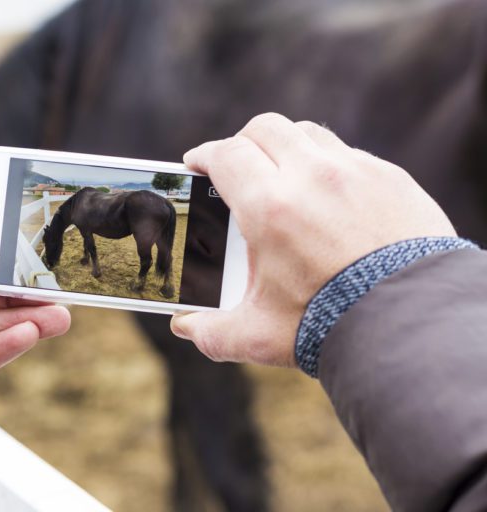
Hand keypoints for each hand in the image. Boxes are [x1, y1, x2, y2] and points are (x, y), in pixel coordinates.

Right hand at [171, 113, 454, 366]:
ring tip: (281, 174)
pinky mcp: (391, 178)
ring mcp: (355, 171)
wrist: (411, 326)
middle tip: (235, 167)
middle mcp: (310, 176)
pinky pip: (349, 154)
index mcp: (268, 206)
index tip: (196, 162)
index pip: (224, 155)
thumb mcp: (258, 335)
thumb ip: (211, 332)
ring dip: (286, 145)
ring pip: (307, 132)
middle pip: (263, 128)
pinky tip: (328, 195)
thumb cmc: (329, 327)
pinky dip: (328, 164)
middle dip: (241, 143)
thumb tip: (183, 326)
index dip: (203, 154)